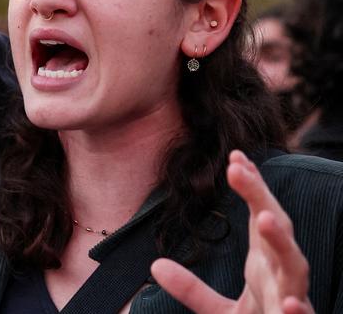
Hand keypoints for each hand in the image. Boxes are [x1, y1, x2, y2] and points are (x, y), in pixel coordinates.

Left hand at [152, 151, 312, 313]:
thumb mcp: (219, 312)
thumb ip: (191, 290)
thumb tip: (156, 265)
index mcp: (267, 269)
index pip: (262, 219)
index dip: (252, 188)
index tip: (234, 156)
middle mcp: (283, 279)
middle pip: (277, 233)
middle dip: (262, 199)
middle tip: (239, 168)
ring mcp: (292, 303)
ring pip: (295, 269)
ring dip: (283, 244)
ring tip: (266, 219)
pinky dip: (298, 311)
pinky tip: (292, 302)